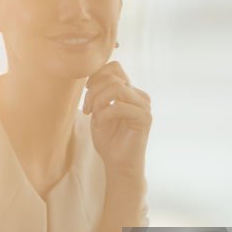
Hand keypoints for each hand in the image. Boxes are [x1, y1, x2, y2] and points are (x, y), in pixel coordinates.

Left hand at [83, 61, 151, 179]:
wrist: (118, 164)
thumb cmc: (108, 139)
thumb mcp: (99, 110)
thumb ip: (100, 91)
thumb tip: (93, 74)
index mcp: (130, 91)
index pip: (115, 67)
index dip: (96, 76)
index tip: (87, 92)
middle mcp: (139, 95)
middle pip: (113, 77)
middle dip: (93, 91)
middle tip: (87, 109)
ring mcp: (144, 106)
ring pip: (116, 88)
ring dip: (98, 101)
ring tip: (93, 115)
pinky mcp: (144, 118)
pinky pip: (120, 106)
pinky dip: (104, 113)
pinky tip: (100, 123)